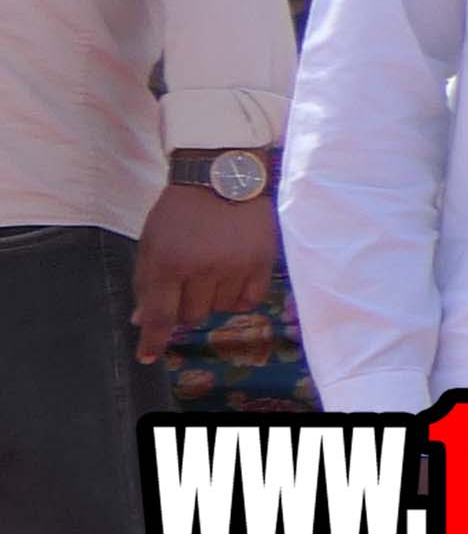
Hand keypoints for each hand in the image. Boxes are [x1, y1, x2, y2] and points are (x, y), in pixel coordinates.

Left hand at [131, 182, 275, 355]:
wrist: (223, 176)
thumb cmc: (180, 210)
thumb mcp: (152, 240)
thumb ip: (146, 281)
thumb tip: (140, 320)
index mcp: (168, 261)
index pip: (160, 314)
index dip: (153, 340)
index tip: (147, 357)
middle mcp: (202, 268)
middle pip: (192, 315)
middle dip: (186, 305)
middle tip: (188, 283)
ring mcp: (235, 267)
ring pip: (221, 309)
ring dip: (213, 298)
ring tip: (213, 270)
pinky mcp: (261, 263)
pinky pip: (249, 300)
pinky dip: (238, 297)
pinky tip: (233, 278)